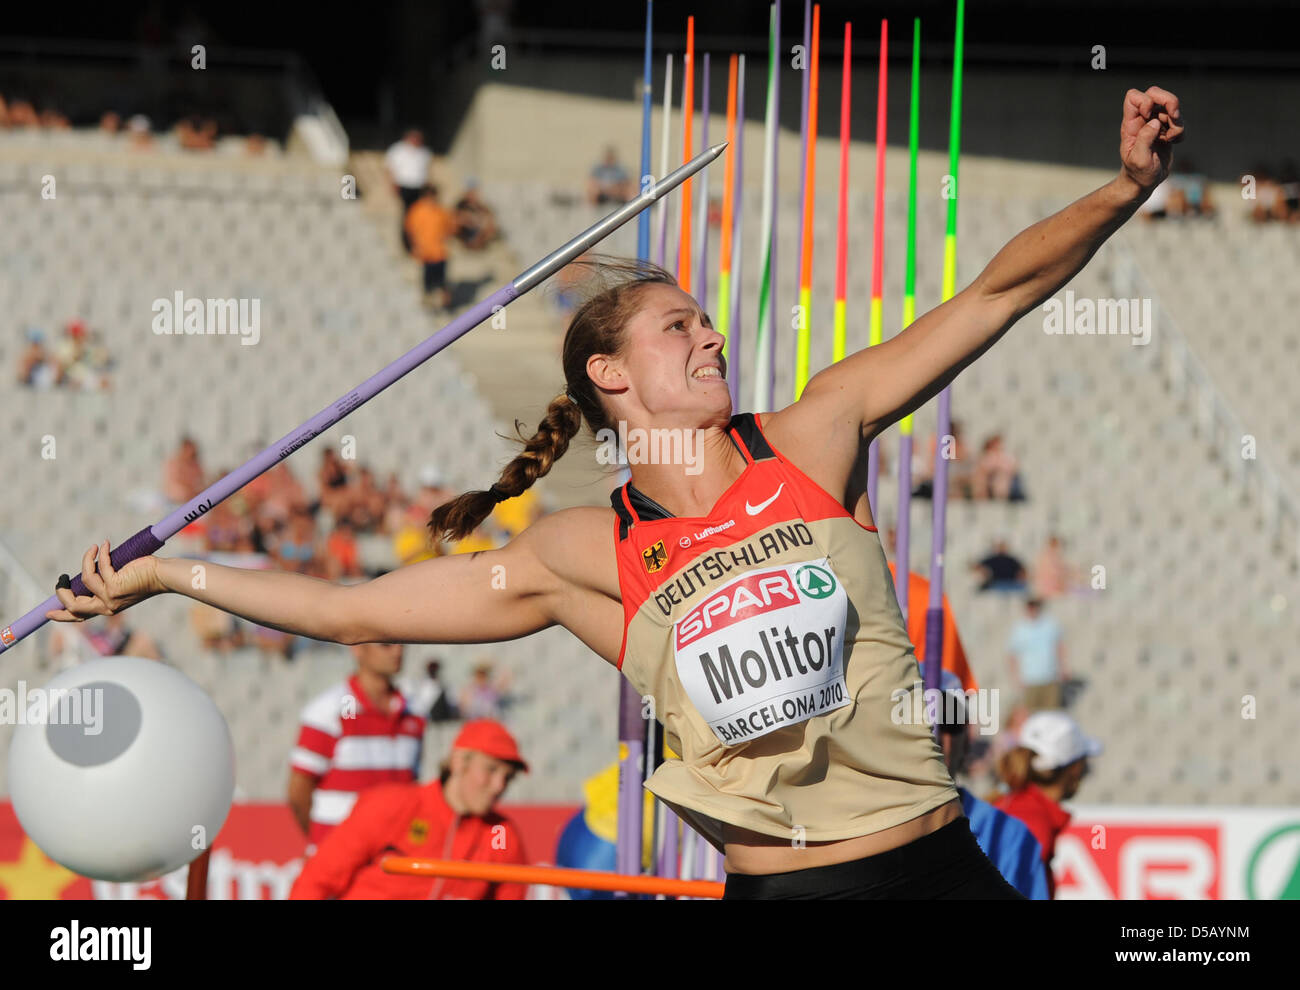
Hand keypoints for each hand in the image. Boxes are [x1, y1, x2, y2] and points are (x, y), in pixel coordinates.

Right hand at [45, 539, 162, 621]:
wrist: (162, 575)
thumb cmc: (143, 576)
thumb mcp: (118, 585)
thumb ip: (102, 585)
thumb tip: (84, 575)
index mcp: (107, 609)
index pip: (80, 617)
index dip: (62, 616)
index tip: (48, 613)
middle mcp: (107, 607)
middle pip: (73, 606)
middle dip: (62, 592)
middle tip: (63, 578)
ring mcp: (111, 598)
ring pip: (85, 580)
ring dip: (86, 561)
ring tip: (93, 549)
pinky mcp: (115, 586)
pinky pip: (99, 567)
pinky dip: (99, 553)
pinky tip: (105, 545)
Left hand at [1120, 86, 1184, 191]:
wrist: (1144, 182)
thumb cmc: (1137, 172)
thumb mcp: (1138, 159)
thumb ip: (1145, 139)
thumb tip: (1155, 122)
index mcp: (1131, 125)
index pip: (1133, 97)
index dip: (1144, 100)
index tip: (1149, 114)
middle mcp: (1142, 120)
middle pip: (1155, 93)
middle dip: (1168, 100)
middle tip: (1174, 117)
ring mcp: (1155, 124)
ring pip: (1171, 106)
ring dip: (1177, 121)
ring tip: (1171, 138)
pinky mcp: (1167, 130)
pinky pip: (1179, 120)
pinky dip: (1181, 130)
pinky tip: (1174, 142)